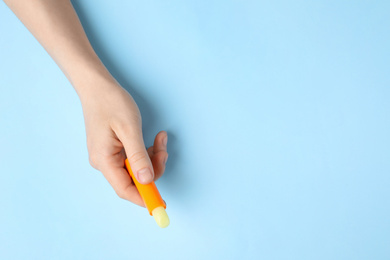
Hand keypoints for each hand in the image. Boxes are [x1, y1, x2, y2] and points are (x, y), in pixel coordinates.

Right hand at [79, 78, 167, 206]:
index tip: (162, 203)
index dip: (145, 198)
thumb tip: (147, 181)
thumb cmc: (111, 103)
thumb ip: (138, 157)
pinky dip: (146, 152)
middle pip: (133, 180)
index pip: (125, 190)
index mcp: (104, 160)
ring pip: (135, 168)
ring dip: (152, 158)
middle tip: (164, 150)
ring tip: (160, 139)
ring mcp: (107, 156)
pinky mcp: (113, 149)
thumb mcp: (129, 129)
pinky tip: (153, 139)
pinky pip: (133, 159)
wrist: (97, 86)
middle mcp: (103, 162)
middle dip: (153, 169)